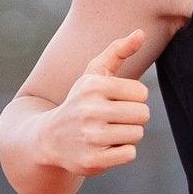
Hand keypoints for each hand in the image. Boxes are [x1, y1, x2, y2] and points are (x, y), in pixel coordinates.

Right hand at [37, 30, 149, 175]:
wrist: (50, 138)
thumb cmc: (79, 101)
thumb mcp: (93, 74)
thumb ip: (118, 51)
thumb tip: (141, 33)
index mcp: (93, 86)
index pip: (142, 94)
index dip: (132, 99)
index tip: (114, 102)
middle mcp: (90, 110)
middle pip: (142, 115)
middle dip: (132, 118)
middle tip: (112, 120)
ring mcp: (91, 137)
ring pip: (137, 134)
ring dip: (127, 135)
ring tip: (107, 133)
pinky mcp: (93, 160)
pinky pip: (129, 154)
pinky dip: (122, 152)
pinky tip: (105, 148)